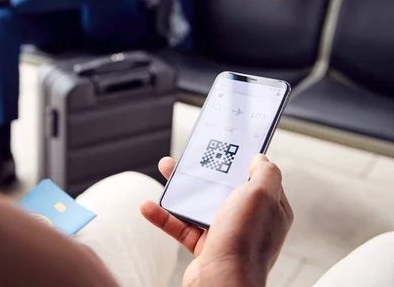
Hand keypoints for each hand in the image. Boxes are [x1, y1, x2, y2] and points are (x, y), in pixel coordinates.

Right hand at [140, 155, 292, 286]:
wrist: (222, 281)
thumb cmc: (244, 240)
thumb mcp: (263, 194)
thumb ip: (266, 172)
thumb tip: (261, 158)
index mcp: (269, 208)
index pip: (258, 178)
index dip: (242, 161)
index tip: (227, 146)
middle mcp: (249, 221)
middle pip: (224, 188)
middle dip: (204, 171)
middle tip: (189, 157)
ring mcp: (226, 234)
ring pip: (200, 204)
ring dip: (180, 189)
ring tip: (165, 170)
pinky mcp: (205, 247)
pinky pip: (182, 227)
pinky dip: (164, 216)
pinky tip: (150, 206)